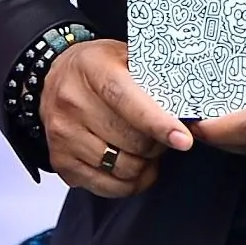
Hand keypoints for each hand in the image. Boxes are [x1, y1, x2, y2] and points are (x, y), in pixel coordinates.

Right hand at [37, 37, 192, 196]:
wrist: (55, 77)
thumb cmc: (99, 69)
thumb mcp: (125, 56)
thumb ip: (154, 77)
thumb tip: (190, 106)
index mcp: (92, 68)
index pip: (125, 100)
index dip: (157, 122)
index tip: (183, 139)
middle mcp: (71, 101)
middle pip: (130, 140)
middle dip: (157, 144)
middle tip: (162, 135)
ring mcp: (63, 134)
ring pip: (123, 168)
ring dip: (144, 164)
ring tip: (144, 149)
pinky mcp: (61, 161)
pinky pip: (108, 187)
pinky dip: (129, 183)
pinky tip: (132, 166)